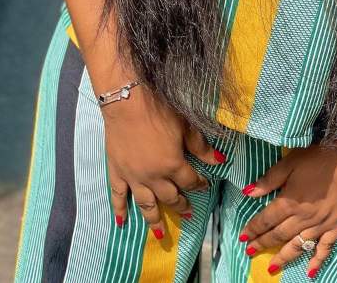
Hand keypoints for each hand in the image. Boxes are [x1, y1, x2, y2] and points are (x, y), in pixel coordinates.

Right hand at [102, 86, 226, 236]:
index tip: (205, 186)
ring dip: (154, 220)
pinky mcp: (117, 172)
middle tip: (187, 212)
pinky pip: (118, 195)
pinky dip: (119, 210)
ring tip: (161, 234)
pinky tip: (121, 222)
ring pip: (146, 204)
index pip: (190, 181)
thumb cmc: (159, 111)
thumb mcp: (186, 127)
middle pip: (169, 197)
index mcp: (173, 166)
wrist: (127, 102)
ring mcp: (133, 177)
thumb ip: (201, 147)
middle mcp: (153, 178)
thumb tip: (220, 161)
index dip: (199, 184)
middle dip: (180, 205)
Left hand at [238, 139, 336, 277]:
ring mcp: (321, 225)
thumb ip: (269, 180)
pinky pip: (325, 248)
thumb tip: (247, 192)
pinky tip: (310, 272)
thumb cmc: (317, 157)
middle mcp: (303, 218)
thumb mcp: (289, 163)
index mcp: (289, 202)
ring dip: (283, 257)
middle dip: (263, 243)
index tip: (243, 237)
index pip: (266, 220)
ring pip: (298, 245)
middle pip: (279, 235)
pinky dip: (317, 261)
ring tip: (272, 268)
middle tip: (250, 252)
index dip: (253, 229)